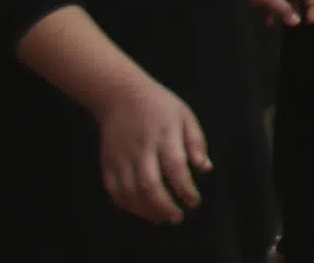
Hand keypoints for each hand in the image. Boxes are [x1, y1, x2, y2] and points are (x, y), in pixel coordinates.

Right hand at [94, 78, 207, 224]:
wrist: (121, 96)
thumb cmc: (160, 106)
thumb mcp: (186, 116)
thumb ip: (196, 143)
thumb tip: (205, 168)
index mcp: (165, 136)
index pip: (176, 168)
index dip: (185, 189)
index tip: (194, 202)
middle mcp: (141, 149)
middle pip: (149, 185)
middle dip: (164, 206)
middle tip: (177, 218)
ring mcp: (121, 158)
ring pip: (130, 192)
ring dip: (145, 210)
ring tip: (161, 218)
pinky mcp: (107, 163)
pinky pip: (114, 191)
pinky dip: (127, 205)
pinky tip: (140, 210)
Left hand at [249, 0, 313, 27]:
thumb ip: (282, 8)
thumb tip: (297, 22)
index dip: (313, 4)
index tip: (309, 21)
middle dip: (300, 10)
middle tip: (298, 24)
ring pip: (283, 2)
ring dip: (285, 14)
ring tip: (282, 27)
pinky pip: (270, 7)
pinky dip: (271, 16)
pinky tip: (267, 25)